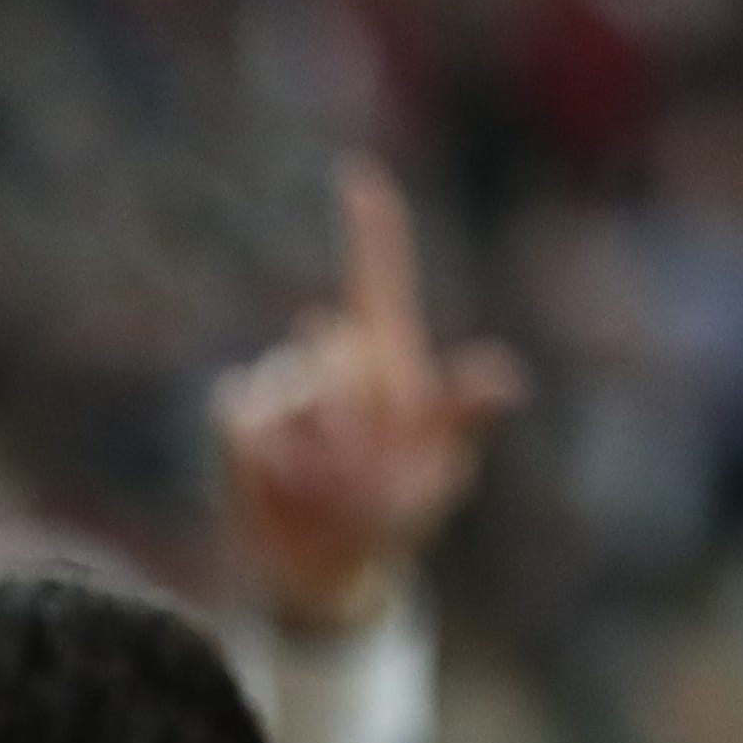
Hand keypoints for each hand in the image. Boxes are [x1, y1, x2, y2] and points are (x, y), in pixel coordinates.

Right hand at [210, 155, 523, 635]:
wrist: (325, 570)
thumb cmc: (393, 514)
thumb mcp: (439, 471)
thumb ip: (459, 419)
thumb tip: (503, 377)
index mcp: (387, 357)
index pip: (378, 277)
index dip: (371, 226)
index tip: (357, 172)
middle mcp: (329, 358)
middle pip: (337, 353)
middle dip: (358, 428)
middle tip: (366, 481)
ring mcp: (281, 386)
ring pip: (297, 397)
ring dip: (317, 459)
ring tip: (324, 492)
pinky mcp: (239, 418)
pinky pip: (246, 420)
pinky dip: (267, 463)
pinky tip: (280, 487)